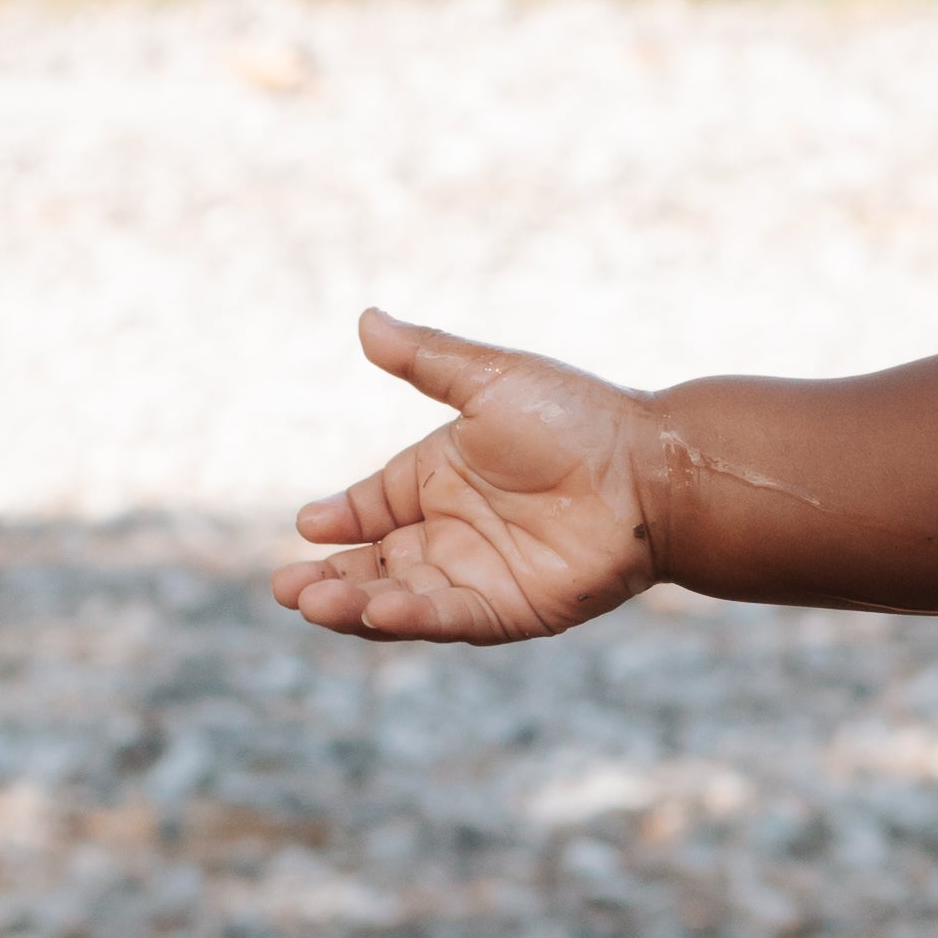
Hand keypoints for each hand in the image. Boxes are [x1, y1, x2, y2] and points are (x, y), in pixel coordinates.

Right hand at [272, 307, 668, 643]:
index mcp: (439, 477)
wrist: (653, 467)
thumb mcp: (491, 382)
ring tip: (310, 602)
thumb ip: (424, 361)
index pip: (369, 507)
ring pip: (400, 597)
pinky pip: (448, 617)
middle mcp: (452, 531)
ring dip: (354, 604)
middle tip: (284, 587)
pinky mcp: (510, 607)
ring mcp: (478, 572)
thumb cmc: (579, 417)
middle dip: (329, 577)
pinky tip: (375, 612)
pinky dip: (409, 618)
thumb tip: (365, 319)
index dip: (338, 520)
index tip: (305, 528)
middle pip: (374, 563)